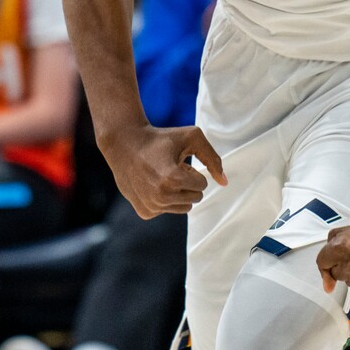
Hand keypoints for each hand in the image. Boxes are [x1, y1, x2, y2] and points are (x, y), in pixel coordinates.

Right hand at [103, 123, 227, 219]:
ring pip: (184, 207)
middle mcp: (160, 197)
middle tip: (171, 168)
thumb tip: (224, 182)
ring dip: (179, 192)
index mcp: (173, 179)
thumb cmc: (162, 138)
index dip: (194, 171)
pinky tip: (153, 184)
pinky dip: (166, 199)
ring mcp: (151, 207)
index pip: (202, 185)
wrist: (125, 144)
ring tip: (163, 176)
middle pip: (195, 198)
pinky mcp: (144, 212)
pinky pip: (169, 210)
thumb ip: (212, 158)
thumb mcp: (191, 137)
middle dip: (189, 182)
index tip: (179, 161)